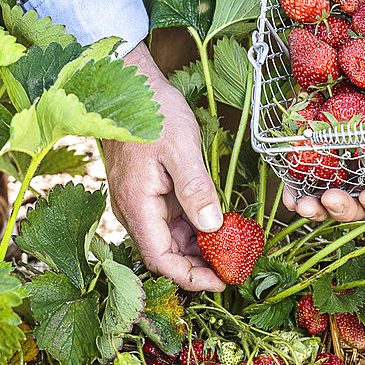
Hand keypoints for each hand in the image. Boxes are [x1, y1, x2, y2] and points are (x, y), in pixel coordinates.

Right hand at [102, 43, 225, 291]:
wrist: (127, 84)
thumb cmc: (151, 111)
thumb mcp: (180, 147)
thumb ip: (196, 189)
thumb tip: (213, 227)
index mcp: (137, 205)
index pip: (161, 260)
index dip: (192, 277)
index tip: (224, 280)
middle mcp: (134, 210)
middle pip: (166, 255)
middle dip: (200, 266)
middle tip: (237, 266)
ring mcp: (140, 202)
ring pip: (170, 239)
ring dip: (199, 248)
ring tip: (233, 248)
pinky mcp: (149, 193)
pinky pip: (172, 220)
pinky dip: (195, 228)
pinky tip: (219, 224)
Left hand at [281, 102, 364, 221]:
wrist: (364, 47)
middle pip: (360, 205)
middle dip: (348, 209)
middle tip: (335, 198)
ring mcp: (340, 168)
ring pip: (330, 201)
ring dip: (319, 209)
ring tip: (308, 204)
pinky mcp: (312, 158)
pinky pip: (302, 185)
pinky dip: (295, 195)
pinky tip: (290, 197)